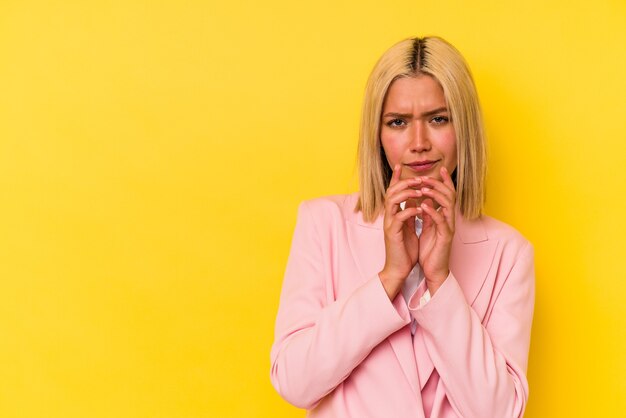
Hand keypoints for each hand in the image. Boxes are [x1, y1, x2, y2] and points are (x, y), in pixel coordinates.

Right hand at [378, 164, 421, 299]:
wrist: (398, 269)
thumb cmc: (404, 250)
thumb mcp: (408, 228)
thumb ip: (408, 214)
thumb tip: (413, 201)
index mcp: (392, 214)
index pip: (392, 191)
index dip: (395, 178)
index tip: (400, 165)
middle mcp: (388, 216)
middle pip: (391, 192)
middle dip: (403, 182)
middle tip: (417, 179)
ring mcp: (389, 224)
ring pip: (392, 201)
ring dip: (406, 193)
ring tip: (419, 191)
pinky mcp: (392, 233)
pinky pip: (399, 217)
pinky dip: (409, 211)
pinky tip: (420, 209)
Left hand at [415, 166, 455, 294]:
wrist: (433, 270)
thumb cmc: (430, 250)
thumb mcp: (427, 227)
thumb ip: (427, 214)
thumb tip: (423, 199)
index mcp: (444, 216)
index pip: (447, 194)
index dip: (444, 181)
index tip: (439, 169)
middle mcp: (449, 219)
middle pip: (449, 195)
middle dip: (437, 184)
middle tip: (424, 177)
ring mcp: (449, 227)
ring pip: (447, 205)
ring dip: (435, 194)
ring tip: (422, 188)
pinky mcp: (445, 237)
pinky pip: (441, 220)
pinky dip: (432, 211)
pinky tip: (423, 205)